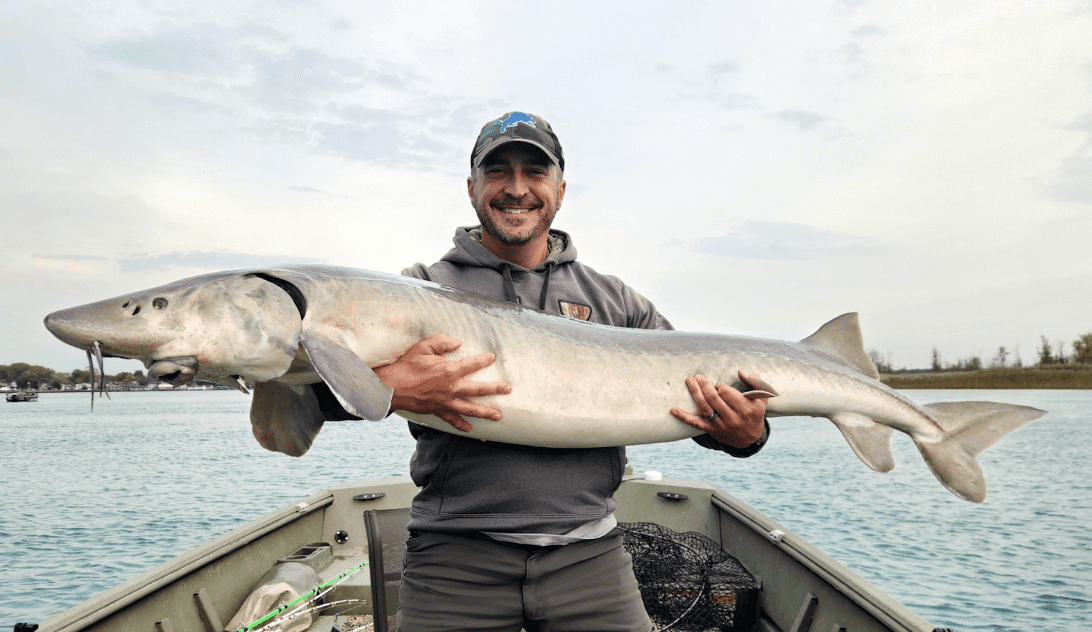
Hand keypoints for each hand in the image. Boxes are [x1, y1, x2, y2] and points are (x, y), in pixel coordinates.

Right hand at [373, 334, 511, 431]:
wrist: (392, 387)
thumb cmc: (407, 365)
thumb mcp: (424, 347)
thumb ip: (442, 342)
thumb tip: (458, 342)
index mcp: (449, 370)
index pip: (472, 364)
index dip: (484, 360)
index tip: (492, 357)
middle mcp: (451, 388)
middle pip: (478, 390)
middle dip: (495, 389)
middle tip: (507, 388)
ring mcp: (445, 401)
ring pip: (470, 408)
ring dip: (485, 412)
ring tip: (498, 416)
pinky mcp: (438, 410)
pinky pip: (452, 419)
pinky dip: (461, 425)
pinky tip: (470, 429)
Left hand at [670, 371, 773, 447]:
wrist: (749, 439)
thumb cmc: (754, 414)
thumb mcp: (761, 399)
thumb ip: (755, 383)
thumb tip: (741, 372)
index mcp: (745, 409)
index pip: (727, 393)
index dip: (721, 387)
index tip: (720, 387)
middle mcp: (732, 418)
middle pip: (713, 398)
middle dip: (704, 385)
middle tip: (698, 377)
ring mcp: (720, 425)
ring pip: (704, 407)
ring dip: (695, 393)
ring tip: (690, 381)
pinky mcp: (711, 431)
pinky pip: (695, 423)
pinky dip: (683, 416)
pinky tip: (673, 410)